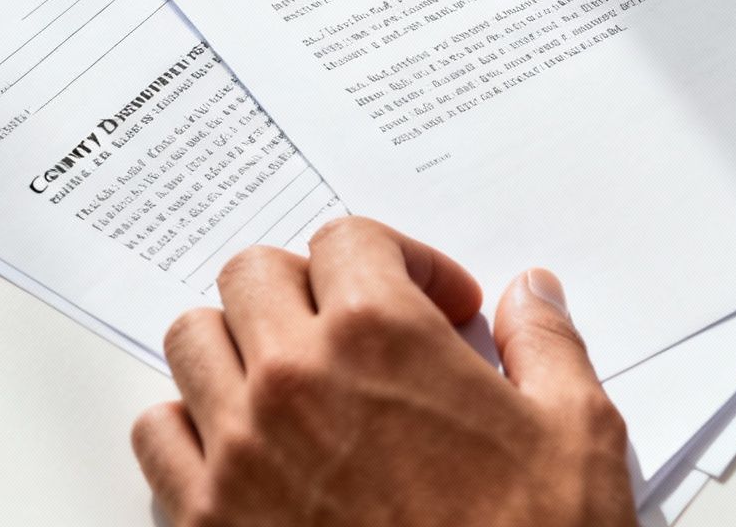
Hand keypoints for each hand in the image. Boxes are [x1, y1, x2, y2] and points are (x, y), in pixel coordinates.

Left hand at [131, 216, 636, 526]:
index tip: (435, 305)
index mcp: (380, 335)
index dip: (401, 260)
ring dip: (240, 345)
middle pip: (254, 274)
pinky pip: (159, 434)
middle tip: (360, 331)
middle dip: (310, 287)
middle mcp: (293, 378)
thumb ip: (547, 344)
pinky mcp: (209, 520)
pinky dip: (191, 427)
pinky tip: (248, 447)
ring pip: (193, 340)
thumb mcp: (577, 436)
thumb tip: (530, 296)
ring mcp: (239, 450)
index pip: (348, 238)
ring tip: (296, 380)